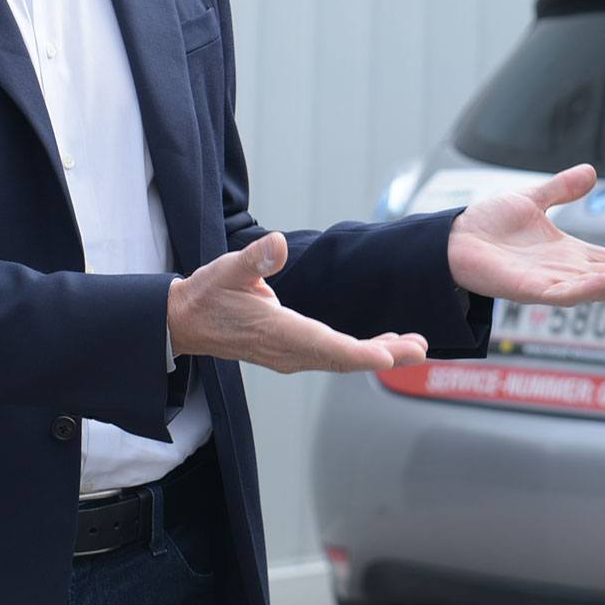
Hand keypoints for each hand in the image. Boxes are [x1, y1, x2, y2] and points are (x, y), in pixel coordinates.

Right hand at [168, 233, 427, 373]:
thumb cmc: (208, 294)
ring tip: (413, 347)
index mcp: (276, 332)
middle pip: (342, 358)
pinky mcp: (292, 352)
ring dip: (377, 354)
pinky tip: (383, 346)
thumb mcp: (226, 269)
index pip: (325, 346)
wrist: (185, 322)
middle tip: (419, 349)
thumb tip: (276, 244)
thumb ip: (254, 258)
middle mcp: (288, 350)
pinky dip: (360, 353)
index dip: (359, 353)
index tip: (388, 357)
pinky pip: (332, 357)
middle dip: (382, 354)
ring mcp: (290, 355)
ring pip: (340, 360)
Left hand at [447, 163, 604, 305]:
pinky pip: (560, 293)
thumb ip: (562, 189)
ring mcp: (546, 283)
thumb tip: (591, 172)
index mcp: (566, 254)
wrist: (450, 239)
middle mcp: (561, 272)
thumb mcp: (533, 201)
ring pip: (593, 288)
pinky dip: (584, 289)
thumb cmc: (487, 226)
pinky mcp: (527, 290)